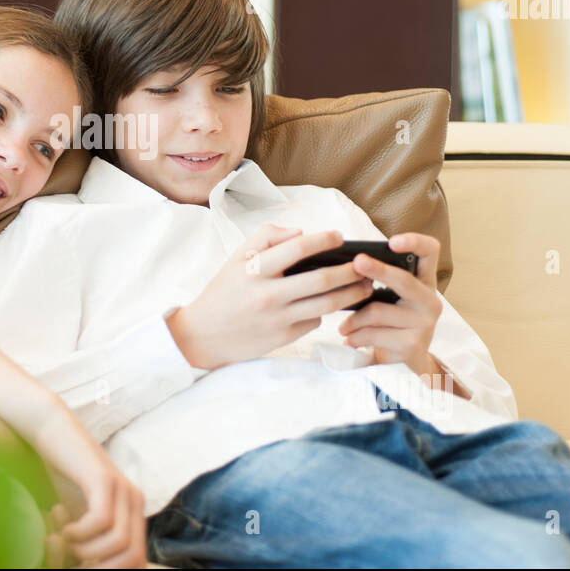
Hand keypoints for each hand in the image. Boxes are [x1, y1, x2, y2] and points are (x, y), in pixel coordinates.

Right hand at [32, 407, 146, 567]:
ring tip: (65, 541)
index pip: (138, 562)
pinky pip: (101, 521)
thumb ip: (92, 542)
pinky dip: (78, 533)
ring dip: (86, 552)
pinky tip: (63, 526)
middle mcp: (134, 501)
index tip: (81, 569)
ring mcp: (122, 488)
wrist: (51, 432)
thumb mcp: (79, 517)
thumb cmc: (61, 478)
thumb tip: (91, 569)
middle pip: (133, 558)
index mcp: (133, 513)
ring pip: (119, 543)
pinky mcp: (103, 478)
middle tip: (73, 564)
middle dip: (101, 570)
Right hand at [166, 224, 376, 370]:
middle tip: (365, 264)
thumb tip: (300, 232)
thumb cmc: (224, 291)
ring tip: (365, 285)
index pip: (297, 248)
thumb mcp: (236, 258)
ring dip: (352, 293)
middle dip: (349, 270)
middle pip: (321, 279)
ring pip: (327, 304)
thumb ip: (266, 238)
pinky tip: (333, 303)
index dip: (323, 240)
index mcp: (255, 270)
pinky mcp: (284, 337)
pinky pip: (315, 320)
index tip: (339, 236)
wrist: (204, 335)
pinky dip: (325, 310)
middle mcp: (268, 294)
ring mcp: (278, 318)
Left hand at [336, 232, 442, 372]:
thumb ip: (378, 281)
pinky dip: (356, 336)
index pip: (430, 252)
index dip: (415, 242)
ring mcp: (424, 324)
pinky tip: (350, 339)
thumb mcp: (390, 299)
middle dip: (377, 270)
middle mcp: (430, 301)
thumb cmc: (391, 323)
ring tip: (343, 327)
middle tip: (357, 262)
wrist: (405, 363)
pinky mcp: (412, 344)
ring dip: (354, 319)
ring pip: (378, 311)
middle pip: (403, 280)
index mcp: (424, 282)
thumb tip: (349, 266)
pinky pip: (374, 333)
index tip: (393, 241)